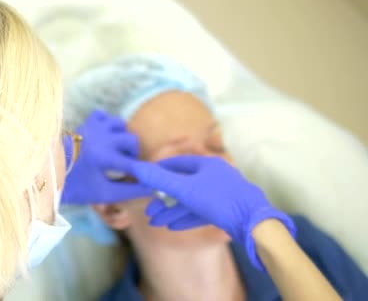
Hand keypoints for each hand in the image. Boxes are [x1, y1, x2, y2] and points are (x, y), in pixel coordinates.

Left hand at [61, 110, 153, 203]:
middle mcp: (100, 138)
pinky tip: (103, 137)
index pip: (134, 164)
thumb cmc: (75, 187)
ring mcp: (92, 128)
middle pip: (131, 139)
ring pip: (119, 123)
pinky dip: (106, 124)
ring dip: (122, 136)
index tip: (146, 178)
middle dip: (133, 153)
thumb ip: (128, 192)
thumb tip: (150, 190)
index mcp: (104, 158)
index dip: (144, 172)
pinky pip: (102, 116)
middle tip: (126, 165)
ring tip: (116, 150)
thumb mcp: (103, 194)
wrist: (47, 173)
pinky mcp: (84, 123)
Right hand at [133, 155, 294, 268]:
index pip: (178, 163)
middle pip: (183, 185)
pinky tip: (173, 226)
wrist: (253, 223)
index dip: (160, 170)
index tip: (146, 178)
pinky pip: (201, 212)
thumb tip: (136, 167)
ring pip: (191, 201)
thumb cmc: (218, 199)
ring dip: (172, 211)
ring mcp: (221, 194)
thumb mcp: (185, 189)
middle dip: (163, 199)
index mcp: (206, 164)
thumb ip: (160, 179)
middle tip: (148, 209)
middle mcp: (214, 176)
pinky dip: (186, 218)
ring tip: (156, 222)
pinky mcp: (225, 210)